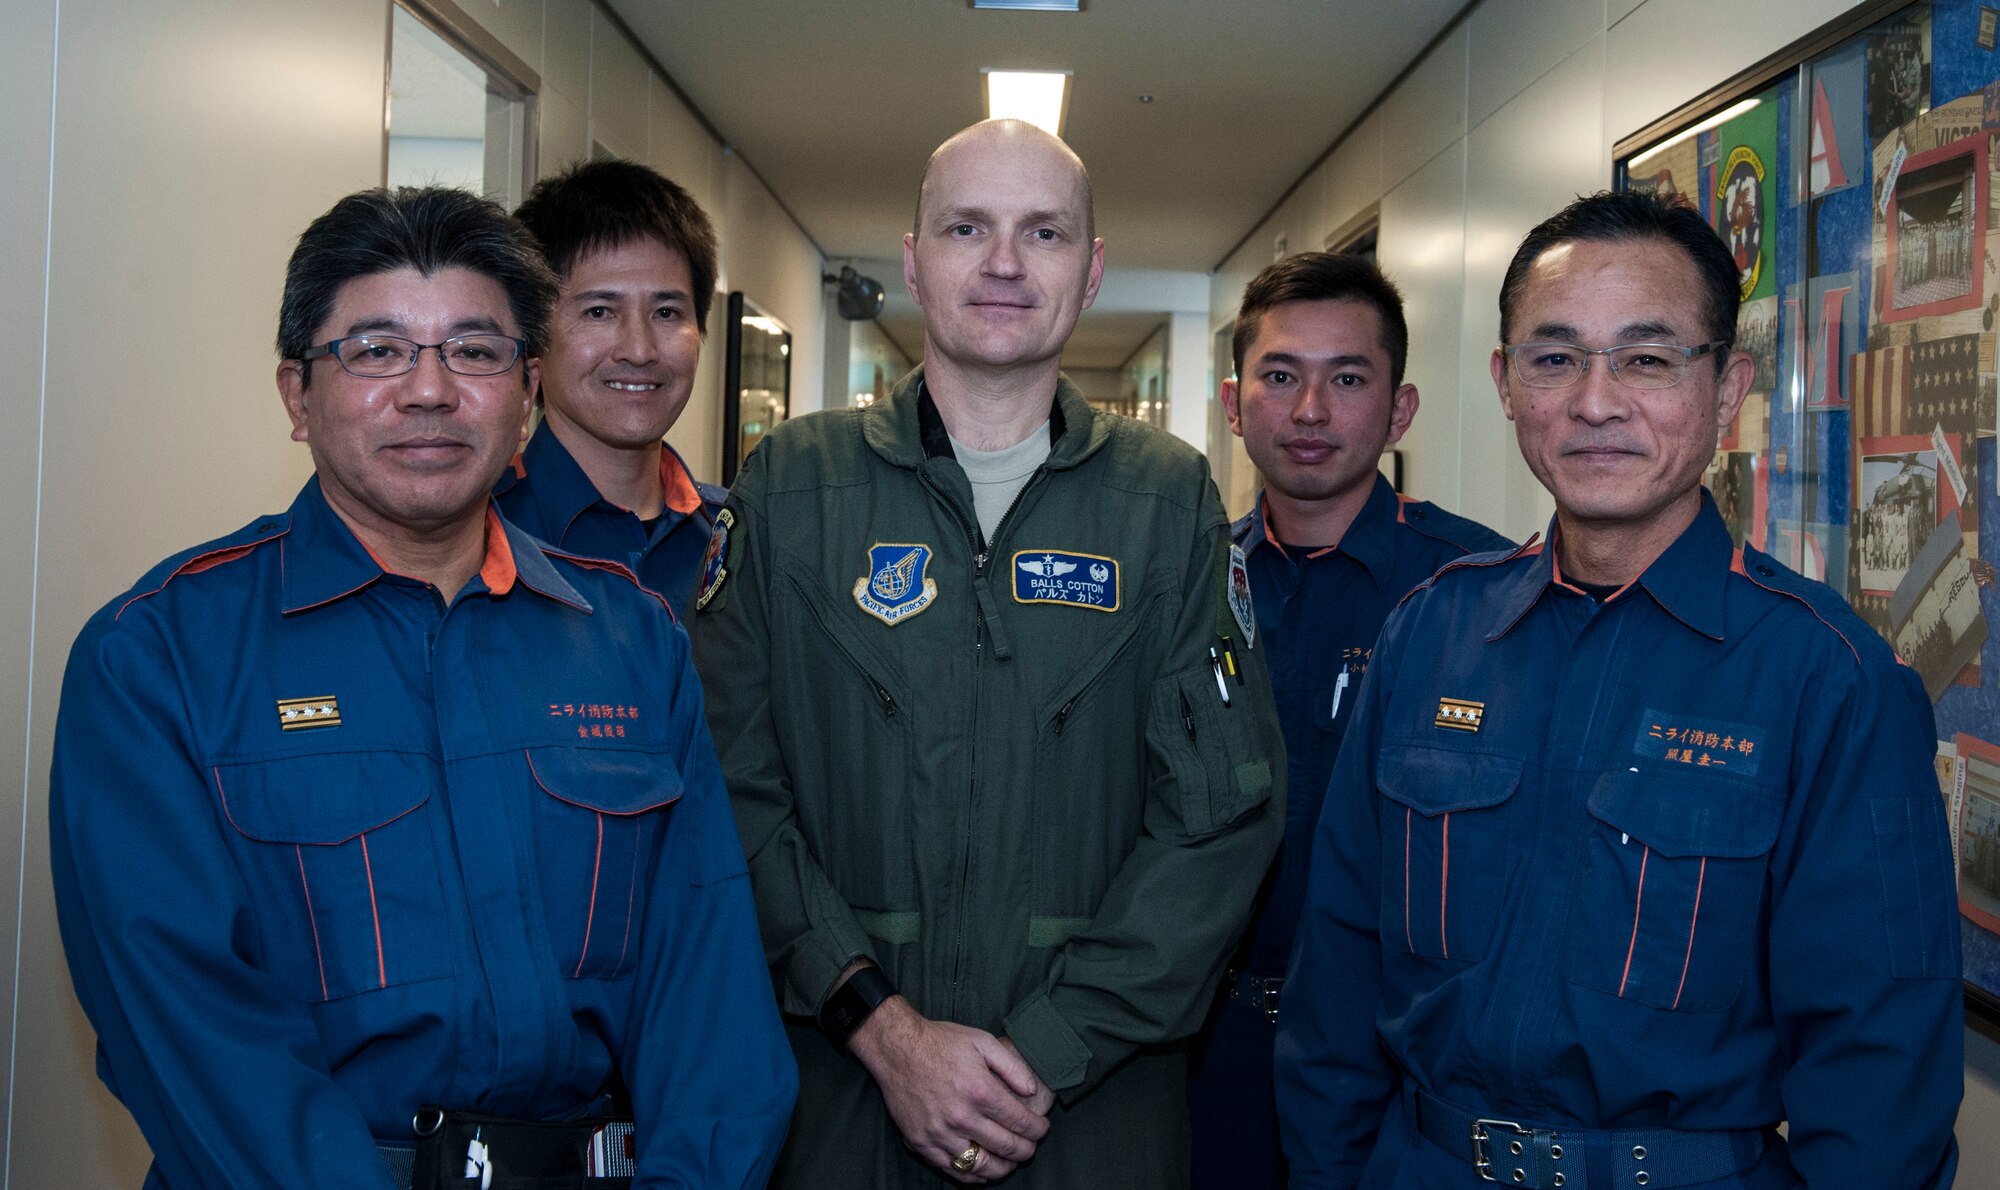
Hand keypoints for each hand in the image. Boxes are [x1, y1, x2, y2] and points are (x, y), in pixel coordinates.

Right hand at [850, 997, 1050, 1182]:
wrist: (897, 1048)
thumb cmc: (941, 1042)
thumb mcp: (983, 1041)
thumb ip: (1012, 1067)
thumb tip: (1032, 1091)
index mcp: (980, 1091)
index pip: (1020, 1122)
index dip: (1037, 1129)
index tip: (1042, 1129)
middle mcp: (961, 1117)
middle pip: (1005, 1147)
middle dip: (1025, 1150)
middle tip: (1031, 1147)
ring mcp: (940, 1133)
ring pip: (981, 1165)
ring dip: (1002, 1168)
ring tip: (1010, 1162)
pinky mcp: (921, 1142)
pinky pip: (951, 1169)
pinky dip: (971, 1175)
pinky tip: (981, 1171)